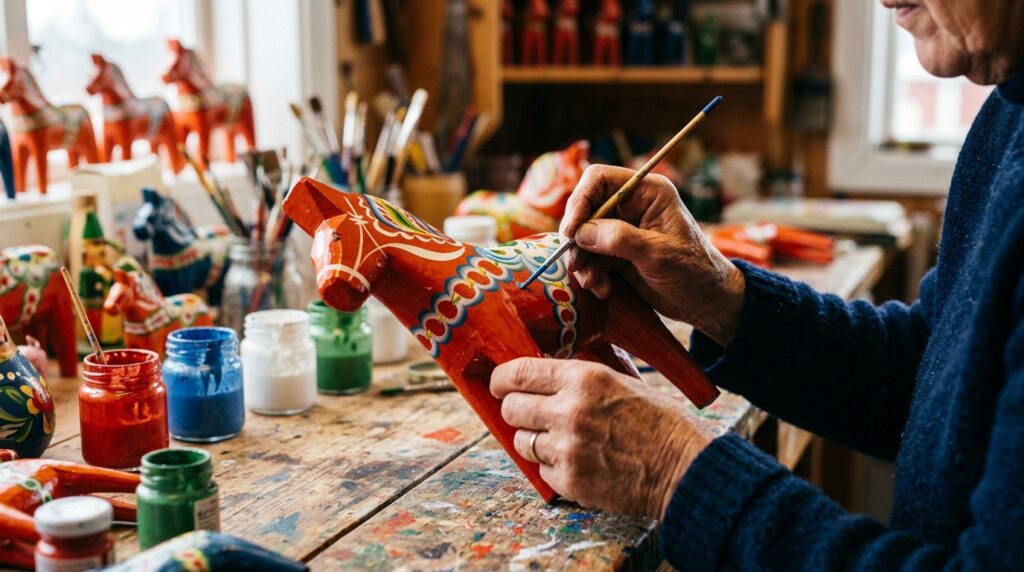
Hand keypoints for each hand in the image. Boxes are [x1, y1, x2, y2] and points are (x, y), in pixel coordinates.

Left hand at [491, 357, 714, 519]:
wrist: (686, 470)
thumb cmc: (660, 423)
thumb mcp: (622, 382)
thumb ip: (580, 379)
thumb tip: (543, 374)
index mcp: (584, 379)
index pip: (519, 372)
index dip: (501, 379)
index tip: (499, 384)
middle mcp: (570, 411)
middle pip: (512, 408)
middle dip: (516, 410)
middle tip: (528, 413)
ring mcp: (567, 449)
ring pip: (522, 441)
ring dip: (534, 440)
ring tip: (560, 440)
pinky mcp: (570, 481)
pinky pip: (541, 471)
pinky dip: (553, 467)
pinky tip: (579, 461)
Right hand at [561, 164, 744, 345]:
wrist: (706, 302)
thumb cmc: (694, 271)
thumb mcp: (658, 254)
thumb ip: (620, 239)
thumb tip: (581, 232)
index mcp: (648, 192)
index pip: (600, 179)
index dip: (580, 200)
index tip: (571, 231)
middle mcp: (632, 206)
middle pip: (586, 210)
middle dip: (578, 239)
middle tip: (577, 265)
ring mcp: (622, 230)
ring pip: (584, 237)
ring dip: (583, 261)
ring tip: (594, 284)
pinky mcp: (617, 253)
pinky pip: (591, 257)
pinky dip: (591, 274)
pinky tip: (603, 289)